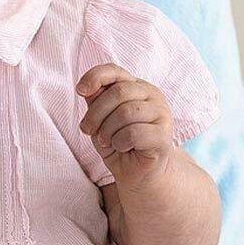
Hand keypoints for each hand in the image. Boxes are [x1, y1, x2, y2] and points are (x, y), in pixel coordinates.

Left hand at [75, 63, 173, 190]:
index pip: (115, 71)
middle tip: (87, 130)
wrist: (138, 173)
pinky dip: (120, 142)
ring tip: (107, 141)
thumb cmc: (118, 143)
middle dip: (96, 113)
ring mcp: (161, 114)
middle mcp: (152, 95)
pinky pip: (133, 133)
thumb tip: (86, 88)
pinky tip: (122, 147)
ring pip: (126, 113)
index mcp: (137, 86)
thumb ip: (96, 101)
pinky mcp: (164, 136)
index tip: (80, 91)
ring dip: (107, 130)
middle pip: (118, 92)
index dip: (95, 77)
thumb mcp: (101, 119)